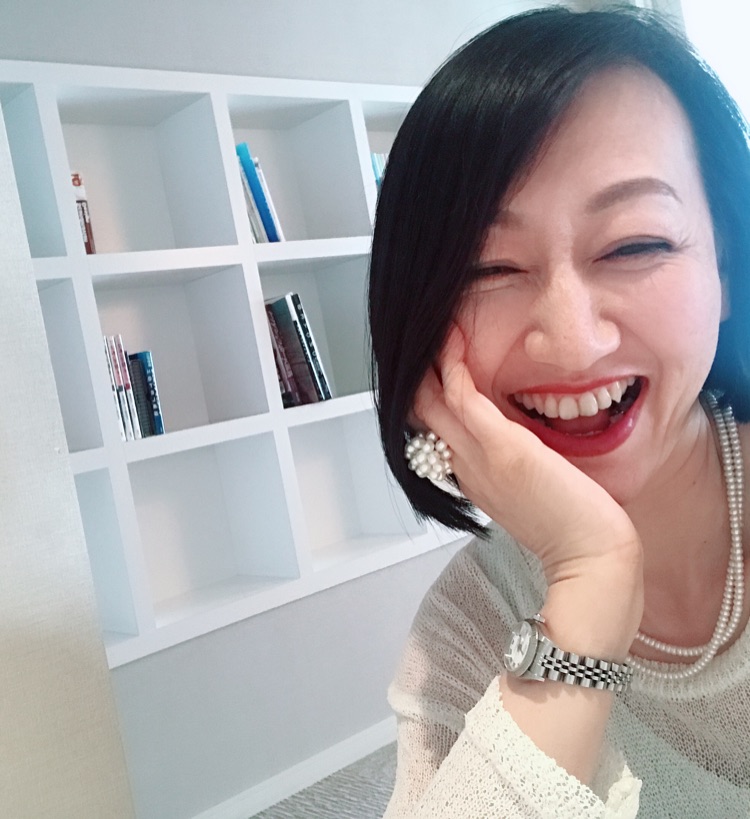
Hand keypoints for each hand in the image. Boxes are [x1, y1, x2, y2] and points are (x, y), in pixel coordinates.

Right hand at [413, 324, 642, 600]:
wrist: (592, 557)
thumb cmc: (572, 529)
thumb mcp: (532, 493)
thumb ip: (516, 466)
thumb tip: (520, 440)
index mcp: (472, 478)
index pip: (433, 431)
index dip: (426, 396)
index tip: (434, 366)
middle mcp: (465, 467)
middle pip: (420, 413)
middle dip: (418, 374)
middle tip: (426, 339)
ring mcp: (478, 458)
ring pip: (429, 401)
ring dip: (429, 362)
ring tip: (436, 329)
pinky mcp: (502, 448)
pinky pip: (460, 396)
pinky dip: (451, 365)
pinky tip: (453, 340)